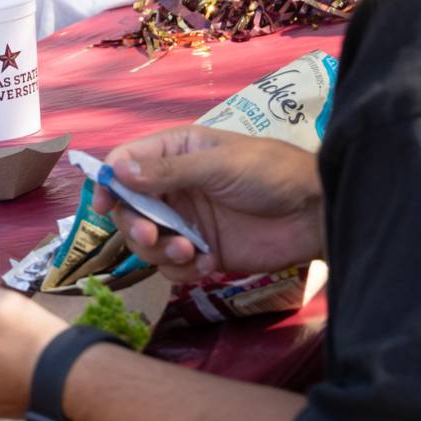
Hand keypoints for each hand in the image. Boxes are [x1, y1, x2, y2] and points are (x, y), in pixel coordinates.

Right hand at [102, 127, 324, 284]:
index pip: (126, 163)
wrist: (317, 214)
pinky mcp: (203, 251)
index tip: (103, 204)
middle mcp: (175, 186)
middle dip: (135, 225)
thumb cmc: (272, 173)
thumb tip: (117, 172)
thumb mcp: (218, 165)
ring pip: (147, 241)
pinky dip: (182, 269)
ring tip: (190, 252)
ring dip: (160, 251)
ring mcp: (188, 220)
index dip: (109, 183)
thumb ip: (168, 171)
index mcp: (176, 152)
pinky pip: (173, 266)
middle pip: (129, 208)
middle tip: (150, 237)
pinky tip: (208, 264)